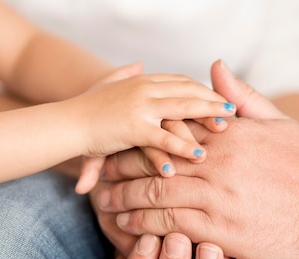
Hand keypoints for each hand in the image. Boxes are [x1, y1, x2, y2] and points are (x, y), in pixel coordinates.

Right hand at [70, 65, 235, 193]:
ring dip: (207, 116)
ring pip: (183, 108)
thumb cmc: (84, 107)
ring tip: (226, 127)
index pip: (180, 81)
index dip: (201, 89)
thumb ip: (124, 74)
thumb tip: (138, 64)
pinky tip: (199, 155)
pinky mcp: (134, 127)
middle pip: (187, 90)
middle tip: (233, 111)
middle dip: (212, 100)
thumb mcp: (106, 84)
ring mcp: (140, 106)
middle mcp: (144, 88)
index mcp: (142, 80)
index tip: (218, 98)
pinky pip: (166, 137)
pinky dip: (184, 146)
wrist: (65, 123)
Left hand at [95, 60, 298, 258]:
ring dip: (123, 199)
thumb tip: (214, 66)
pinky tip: (126, 228)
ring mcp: (214, 196)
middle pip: (152, 160)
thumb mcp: (278, 122)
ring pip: (153, 192)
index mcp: (226, 135)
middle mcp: (215, 162)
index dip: (139, 137)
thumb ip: (241, 96)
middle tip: (100, 176)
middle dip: (121, 168)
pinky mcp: (216, 229)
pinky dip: (141, 225)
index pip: (169, 128)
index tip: (121, 142)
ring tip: (105, 205)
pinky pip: (167, 224)